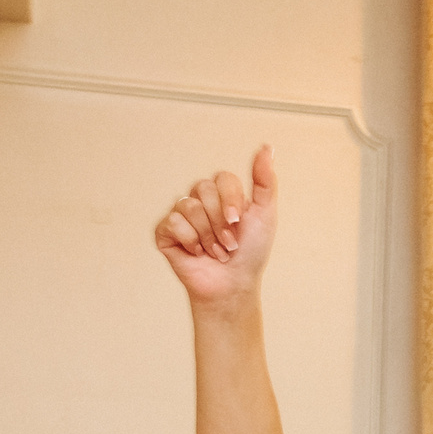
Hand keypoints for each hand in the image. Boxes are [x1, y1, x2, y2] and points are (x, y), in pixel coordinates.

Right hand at [153, 146, 278, 303]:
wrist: (233, 286)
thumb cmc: (251, 253)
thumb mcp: (265, 214)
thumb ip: (265, 180)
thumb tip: (267, 147)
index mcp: (222, 193)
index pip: (222, 178)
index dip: (231, 200)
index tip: (239, 222)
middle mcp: (200, 200)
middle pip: (204, 189)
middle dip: (220, 222)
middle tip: (229, 243)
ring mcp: (181, 215)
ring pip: (188, 206)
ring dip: (208, 235)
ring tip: (216, 252)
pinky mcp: (166, 232)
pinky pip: (172, 222)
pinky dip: (190, 241)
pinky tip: (196, 253)